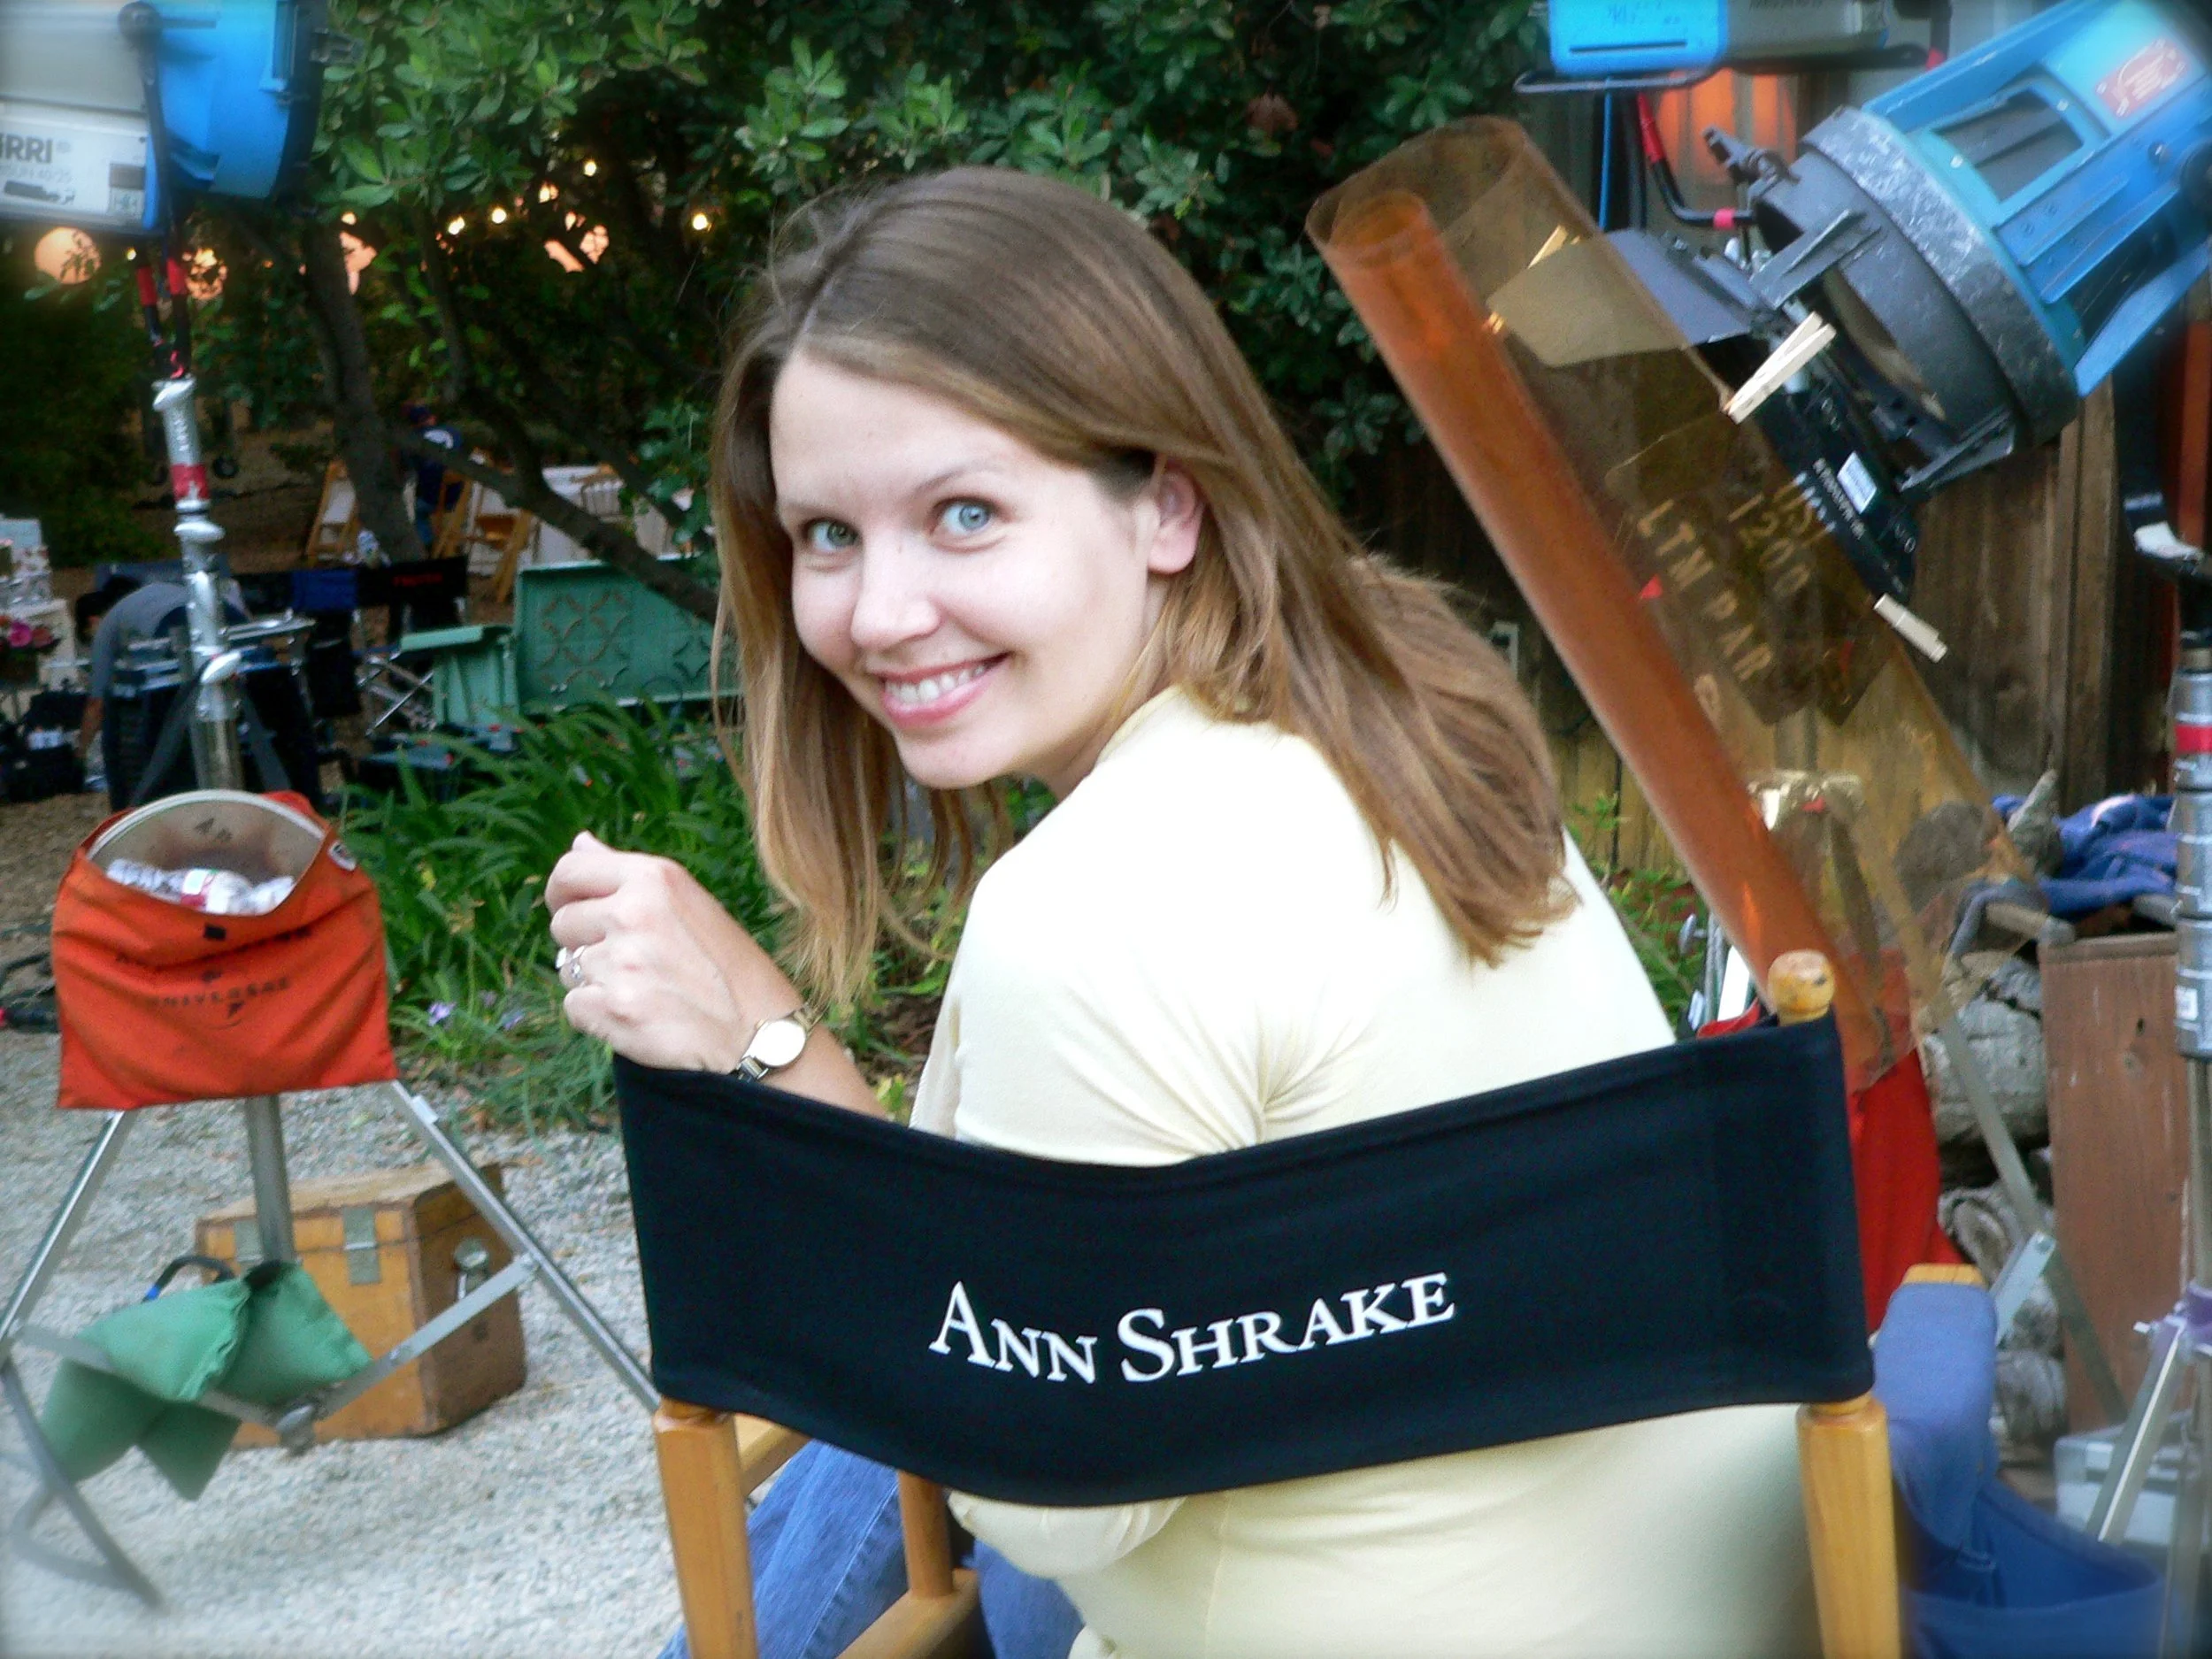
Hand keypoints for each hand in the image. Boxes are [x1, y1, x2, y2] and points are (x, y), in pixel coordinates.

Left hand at [545, 830, 794, 1072]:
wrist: (757, 1031)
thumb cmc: (726, 966)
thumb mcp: (686, 902)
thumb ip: (628, 875)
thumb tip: (580, 841)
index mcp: (653, 878)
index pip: (569, 869)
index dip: (562, 893)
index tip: (573, 909)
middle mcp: (632, 912)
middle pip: (562, 923)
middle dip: (584, 943)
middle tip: (632, 962)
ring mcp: (622, 961)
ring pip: (568, 968)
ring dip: (595, 982)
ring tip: (645, 990)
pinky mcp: (614, 1007)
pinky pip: (574, 1007)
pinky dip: (597, 1016)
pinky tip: (637, 1015)